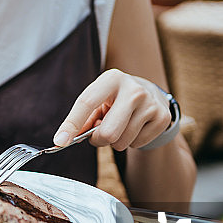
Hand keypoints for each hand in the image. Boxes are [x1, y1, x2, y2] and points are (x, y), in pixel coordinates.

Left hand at [54, 69, 170, 150]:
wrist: (149, 93)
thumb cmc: (114, 99)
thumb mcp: (98, 100)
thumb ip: (82, 118)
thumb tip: (65, 138)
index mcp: (111, 78)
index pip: (87, 103)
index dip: (71, 124)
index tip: (60, 141)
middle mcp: (134, 89)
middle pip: (108, 132)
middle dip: (98, 140)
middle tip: (99, 134)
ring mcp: (150, 103)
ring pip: (121, 142)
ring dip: (115, 141)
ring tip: (120, 125)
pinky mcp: (162, 118)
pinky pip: (136, 144)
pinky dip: (131, 141)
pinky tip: (134, 127)